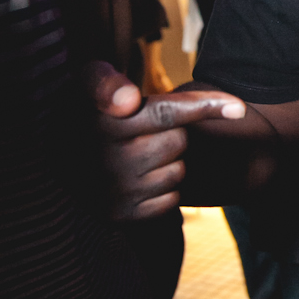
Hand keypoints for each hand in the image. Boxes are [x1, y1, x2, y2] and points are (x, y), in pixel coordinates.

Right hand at [89, 62, 244, 219]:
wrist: (59, 159)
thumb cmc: (88, 112)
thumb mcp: (87, 83)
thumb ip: (105, 81)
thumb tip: (128, 101)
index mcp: (102, 122)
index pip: (166, 112)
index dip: (205, 105)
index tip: (239, 108)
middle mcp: (107, 159)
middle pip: (179, 140)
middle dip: (171, 133)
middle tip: (142, 131)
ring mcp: (116, 191)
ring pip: (179, 170)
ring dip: (167, 162)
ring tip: (136, 155)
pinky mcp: (123, 216)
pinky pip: (172, 199)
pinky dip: (164, 189)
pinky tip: (138, 179)